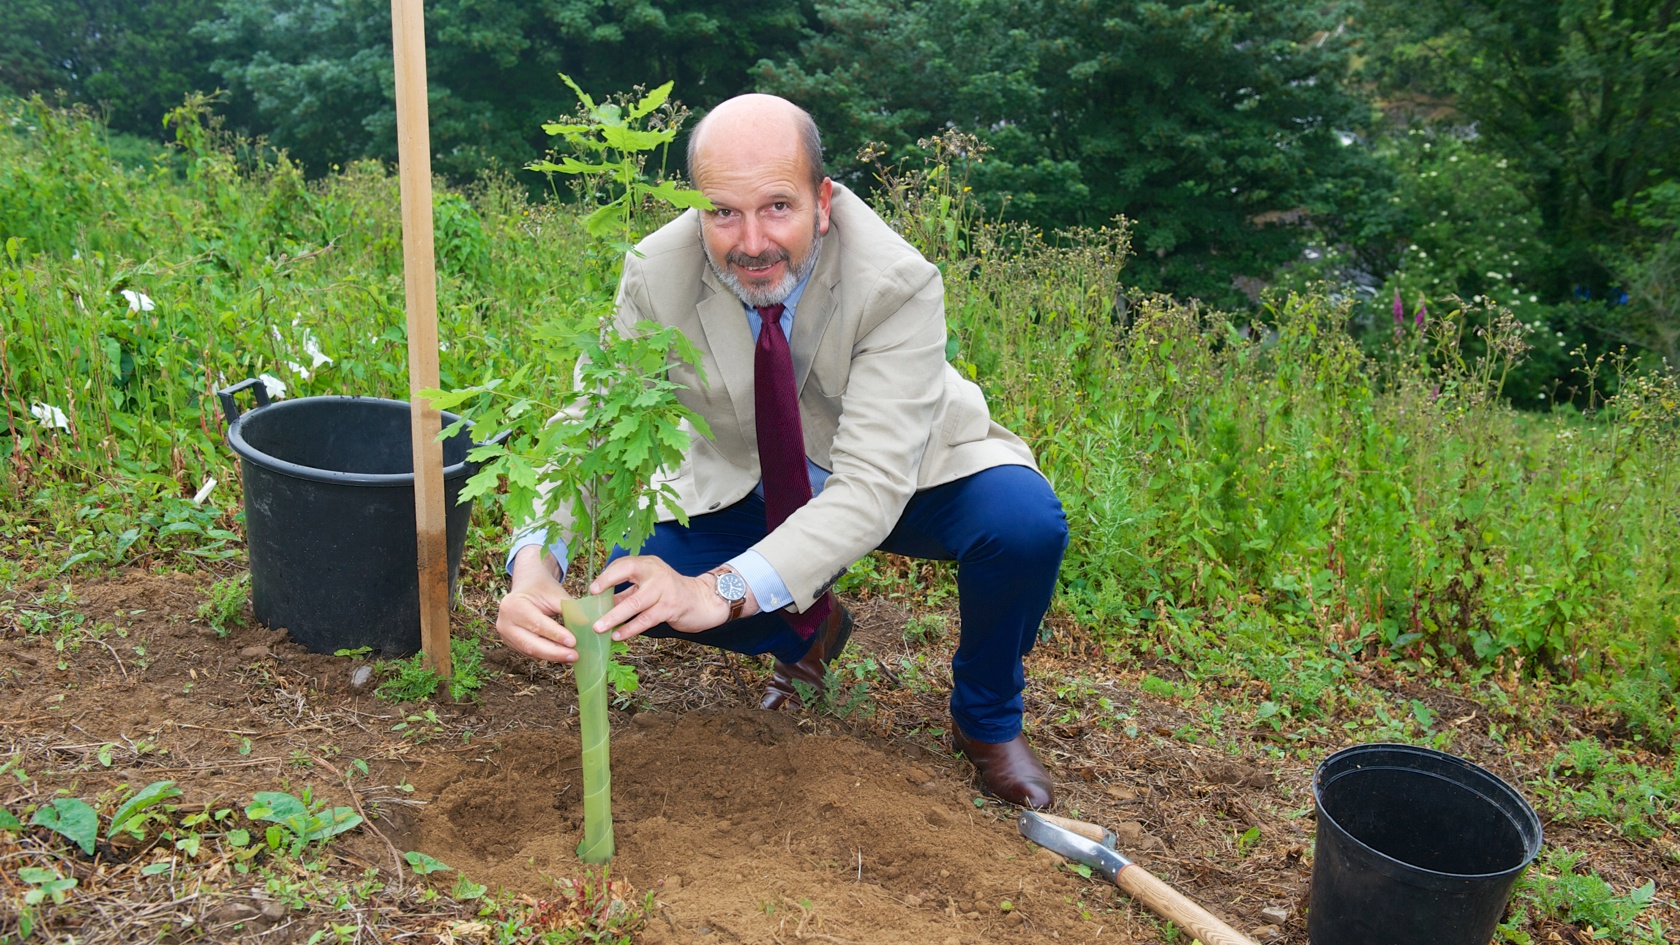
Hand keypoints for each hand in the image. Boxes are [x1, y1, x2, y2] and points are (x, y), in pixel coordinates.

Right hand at [496, 546, 579, 662]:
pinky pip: (530, 652)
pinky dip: (547, 654)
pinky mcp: (511, 643)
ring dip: (552, 656)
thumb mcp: (556, 594)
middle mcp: (504, 622)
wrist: (528, 586)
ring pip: (531, 651)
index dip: (556, 635)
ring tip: (571, 657)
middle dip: (554, 652)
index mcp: (513, 605)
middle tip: (574, 656)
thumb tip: (586, 626)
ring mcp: (505, 635)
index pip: (537, 625)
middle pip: (531, 644)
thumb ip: (569, 609)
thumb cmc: (542, 588)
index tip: (574, 642)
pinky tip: (561, 655)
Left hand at [587, 555, 746, 640]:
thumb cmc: (670, 593)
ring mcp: (664, 590)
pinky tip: (618, 635)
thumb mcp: (649, 586)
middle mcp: (657, 573)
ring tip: (599, 627)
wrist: (702, 600)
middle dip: (607, 589)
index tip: (593, 588)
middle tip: (591, 606)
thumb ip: (627, 592)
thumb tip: (600, 603)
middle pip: (628, 576)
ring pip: (635, 603)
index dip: (608, 575)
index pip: (625, 564)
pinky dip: (630, 628)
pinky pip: (646, 619)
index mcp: (649, 565)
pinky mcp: (670, 608)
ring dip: (615, 617)